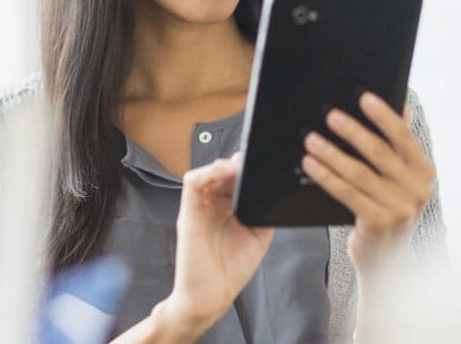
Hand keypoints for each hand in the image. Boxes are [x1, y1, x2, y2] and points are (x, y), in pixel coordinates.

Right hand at [162, 153, 273, 335]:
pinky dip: (209, 171)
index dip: (246, 169)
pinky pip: (192, 182)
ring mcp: (198, 208)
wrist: (210, 298)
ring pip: (206, 172)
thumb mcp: (257, 236)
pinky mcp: (188, 213)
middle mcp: (210, 206)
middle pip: (220, 172)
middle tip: (254, 161)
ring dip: (224, 165)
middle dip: (237, 164)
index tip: (263, 164)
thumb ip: (263, 212)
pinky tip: (227, 173)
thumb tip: (273, 192)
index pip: (233, 179)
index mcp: (226, 210)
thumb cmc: (230, 271)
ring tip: (242, 166)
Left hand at [300, 91, 434, 282]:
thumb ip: (398, 145)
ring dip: (332, 153)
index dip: (383, 116)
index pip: (403, 137)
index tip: (363, 96)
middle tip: (329, 115)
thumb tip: (402, 105)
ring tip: (310, 139)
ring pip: (359, 173)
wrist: (384, 257)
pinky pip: (347, 194)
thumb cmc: (386, 208)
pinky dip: (327, 177)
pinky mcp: (378, 223)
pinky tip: (310, 164)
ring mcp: (400, 209)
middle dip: (352, 131)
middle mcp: (417, 190)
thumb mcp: (397, 178)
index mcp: (423, 171)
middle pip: (379, 153)